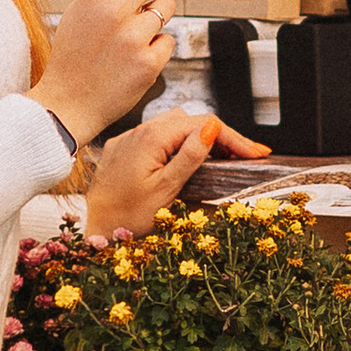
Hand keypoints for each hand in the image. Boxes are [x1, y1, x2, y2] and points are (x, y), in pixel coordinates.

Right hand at [32, 0, 171, 143]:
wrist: (68, 104)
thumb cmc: (74, 57)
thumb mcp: (78, 13)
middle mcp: (114, 10)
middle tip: (138, 2)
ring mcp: (134, 37)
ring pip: (166, 6)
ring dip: (155, 18)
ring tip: (132, 36)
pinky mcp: (150, 62)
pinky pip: (168, 39)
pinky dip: (156, 48)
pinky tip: (134, 59)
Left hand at [84, 109, 266, 242]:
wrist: (92, 229)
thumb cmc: (127, 218)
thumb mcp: (167, 189)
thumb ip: (190, 156)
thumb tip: (212, 127)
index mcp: (153, 138)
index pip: (203, 124)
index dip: (234, 138)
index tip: (257, 154)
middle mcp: (139, 131)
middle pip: (190, 121)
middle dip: (221, 136)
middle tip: (248, 156)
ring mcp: (129, 139)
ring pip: (172, 125)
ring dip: (198, 136)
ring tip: (223, 157)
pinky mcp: (121, 150)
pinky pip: (154, 136)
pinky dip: (176, 142)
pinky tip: (186, 157)